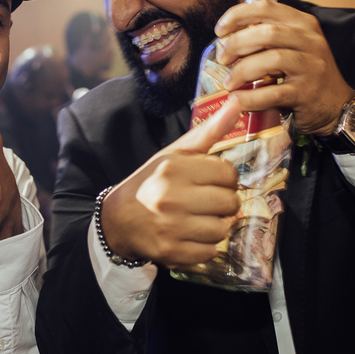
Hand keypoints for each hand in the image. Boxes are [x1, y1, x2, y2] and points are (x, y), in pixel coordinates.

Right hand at [101, 97, 242, 267]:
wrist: (117, 221)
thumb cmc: (151, 182)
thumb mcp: (174, 154)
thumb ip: (209, 130)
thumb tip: (237, 101)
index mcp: (174, 168)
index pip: (228, 173)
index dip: (224, 178)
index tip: (211, 181)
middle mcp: (172, 197)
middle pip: (230, 202)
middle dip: (223, 202)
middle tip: (207, 201)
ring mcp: (171, 227)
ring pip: (223, 228)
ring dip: (216, 225)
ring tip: (199, 219)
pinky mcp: (171, 252)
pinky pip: (210, 251)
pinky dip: (206, 246)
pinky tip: (190, 235)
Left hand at [214, 1, 354, 135]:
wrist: (336, 105)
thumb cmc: (306, 74)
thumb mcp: (293, 46)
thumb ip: (268, 37)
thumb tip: (228, 37)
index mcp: (303, 23)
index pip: (266, 7)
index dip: (238, 15)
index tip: (220, 30)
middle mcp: (310, 41)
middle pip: (267, 33)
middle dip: (237, 44)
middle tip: (222, 58)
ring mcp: (311, 66)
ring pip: (271, 59)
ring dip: (242, 71)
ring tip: (229, 82)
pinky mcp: (307, 93)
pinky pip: (273, 92)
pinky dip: (251, 97)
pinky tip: (238, 100)